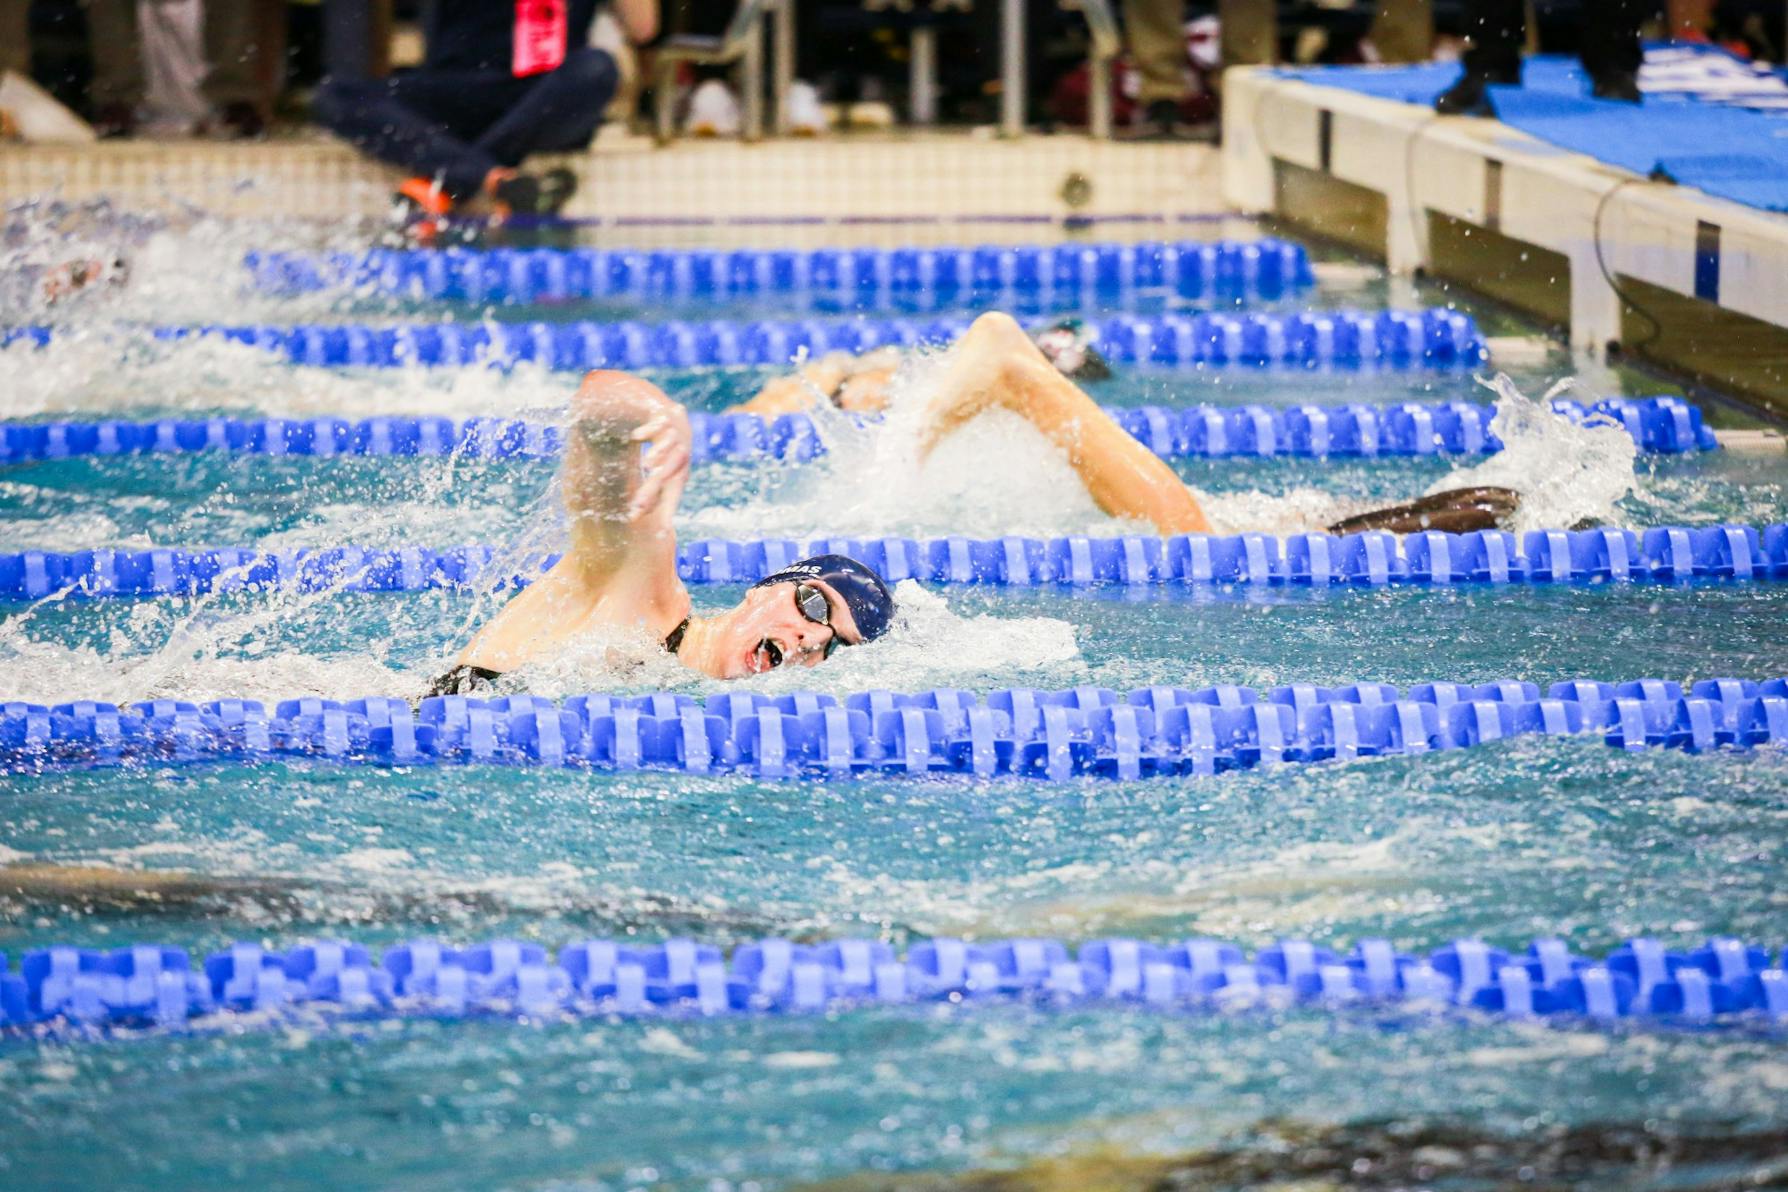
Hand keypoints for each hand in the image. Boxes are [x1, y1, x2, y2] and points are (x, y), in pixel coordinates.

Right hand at [626, 406, 690, 522]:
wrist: (668, 413)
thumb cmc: (664, 451)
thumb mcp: (660, 473)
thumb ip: (651, 495)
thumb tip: (638, 520)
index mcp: (679, 472)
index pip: (673, 493)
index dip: (666, 510)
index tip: (656, 529)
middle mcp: (680, 455)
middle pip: (672, 473)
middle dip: (654, 489)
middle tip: (637, 507)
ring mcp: (675, 435)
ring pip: (673, 445)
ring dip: (662, 454)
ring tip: (648, 464)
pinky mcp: (665, 416)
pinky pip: (661, 422)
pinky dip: (649, 428)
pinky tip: (635, 436)